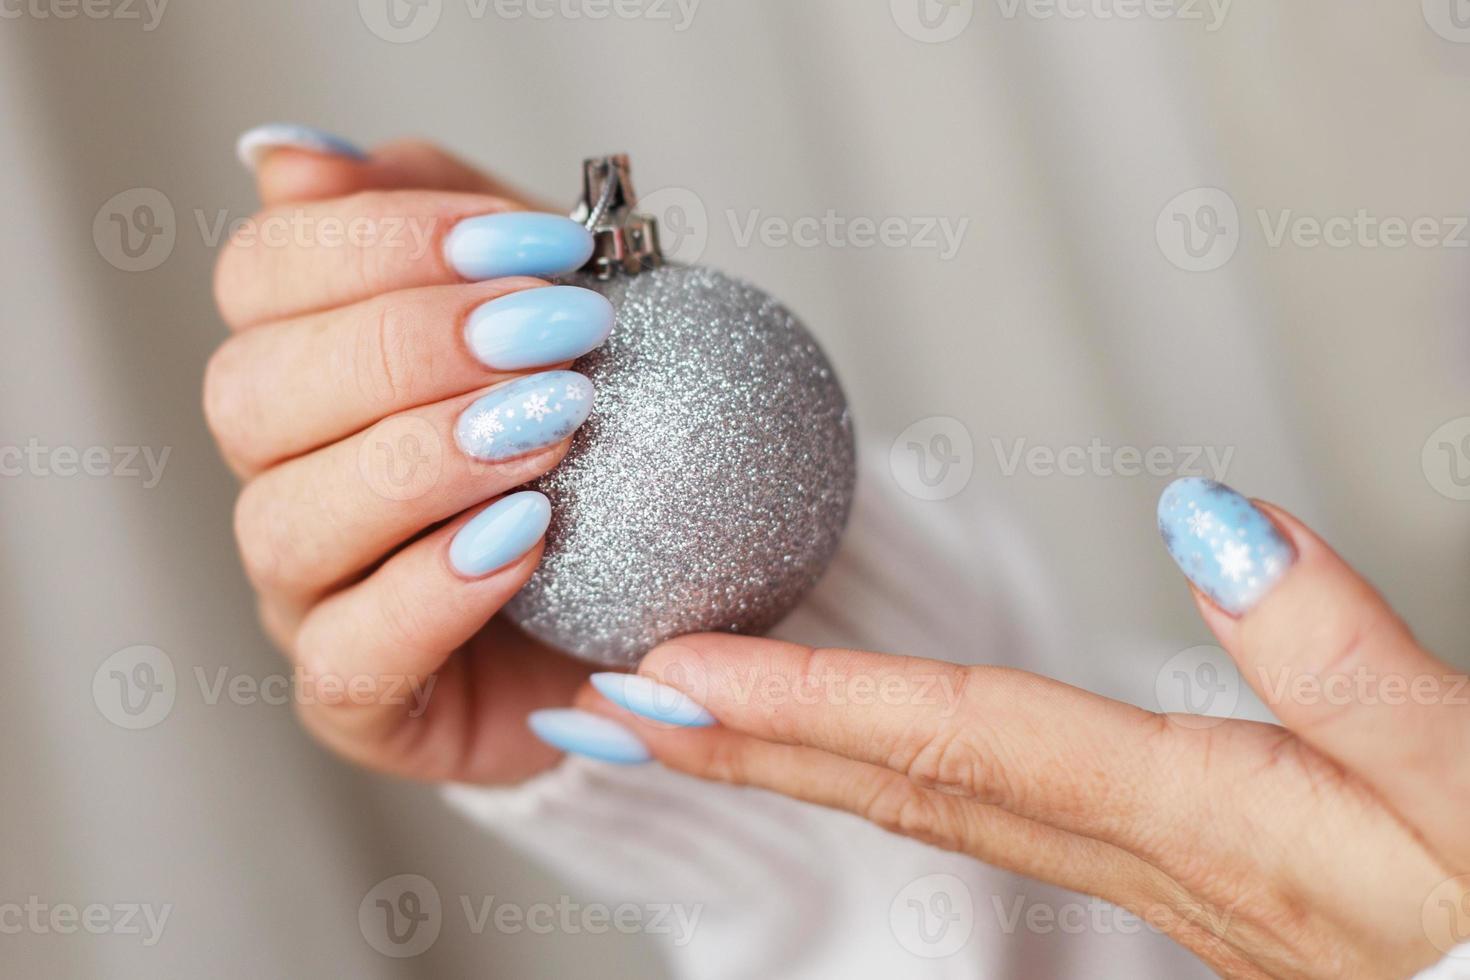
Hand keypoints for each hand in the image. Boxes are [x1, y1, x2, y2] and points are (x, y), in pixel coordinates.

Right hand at [206, 126, 609, 781]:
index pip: (264, 275)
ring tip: (555, 429)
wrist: (667, 608)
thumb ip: (447, 231)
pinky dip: (436, 588)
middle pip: (252, 393)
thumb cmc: (605, 452)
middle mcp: (283, 476)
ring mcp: (309, 595)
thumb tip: (296, 156)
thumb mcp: (551, 318)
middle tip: (551, 330)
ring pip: (287, 521)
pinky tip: (530, 538)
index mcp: (307, 366)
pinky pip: (351, 654)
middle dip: (405, 347)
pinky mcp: (359, 699)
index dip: (382, 240)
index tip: (534, 242)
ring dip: (423, 460)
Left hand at [567, 479, 1468, 976]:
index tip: (678, 671)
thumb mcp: (1466, 777)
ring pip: (924, 801)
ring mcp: (1141, 871)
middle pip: (902, 784)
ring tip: (676, 711)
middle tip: (606, 700)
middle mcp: (1139, 851)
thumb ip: (1345, 654)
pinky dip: (876, 767)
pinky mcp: (1164, 865)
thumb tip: (1212, 515)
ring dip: (788, 757)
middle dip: (741, 744)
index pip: (961, 742)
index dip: (811, 705)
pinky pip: (974, 807)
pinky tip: (840, 740)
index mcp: (1198, 819)